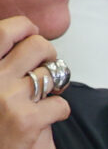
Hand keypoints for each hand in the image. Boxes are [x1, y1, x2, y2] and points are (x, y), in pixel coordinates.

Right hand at [0, 18, 69, 148]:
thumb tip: (20, 35)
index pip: (5, 30)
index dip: (25, 28)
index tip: (31, 33)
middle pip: (36, 45)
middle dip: (49, 53)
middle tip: (47, 65)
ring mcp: (7, 96)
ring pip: (51, 74)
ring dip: (54, 85)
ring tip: (45, 96)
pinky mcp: (27, 120)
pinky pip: (61, 105)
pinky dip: (60, 112)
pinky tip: (47, 120)